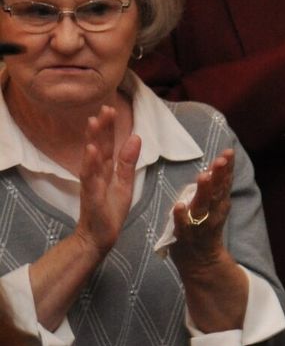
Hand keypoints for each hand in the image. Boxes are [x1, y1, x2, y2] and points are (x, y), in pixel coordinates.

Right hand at [74, 106, 138, 259]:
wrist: (99, 237)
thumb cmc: (111, 210)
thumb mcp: (125, 183)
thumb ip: (128, 162)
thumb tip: (135, 137)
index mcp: (105, 170)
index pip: (107, 145)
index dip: (109, 128)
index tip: (110, 108)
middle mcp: (96, 174)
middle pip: (98, 147)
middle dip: (101, 128)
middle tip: (104, 108)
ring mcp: (91, 185)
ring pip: (92, 159)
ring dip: (92, 140)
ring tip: (94, 122)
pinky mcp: (91, 197)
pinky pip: (90, 178)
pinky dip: (90, 164)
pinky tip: (91, 151)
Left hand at [168, 150, 234, 271]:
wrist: (201, 265)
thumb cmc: (203, 231)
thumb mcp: (213, 207)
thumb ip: (215, 188)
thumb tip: (218, 164)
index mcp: (218, 204)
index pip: (224, 183)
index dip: (227, 168)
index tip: (229, 152)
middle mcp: (212, 214)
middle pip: (217, 192)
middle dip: (219, 176)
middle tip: (221, 159)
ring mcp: (199, 226)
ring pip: (202, 207)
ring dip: (203, 192)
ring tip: (204, 177)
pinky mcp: (184, 237)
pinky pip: (182, 226)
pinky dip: (181, 217)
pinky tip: (179, 205)